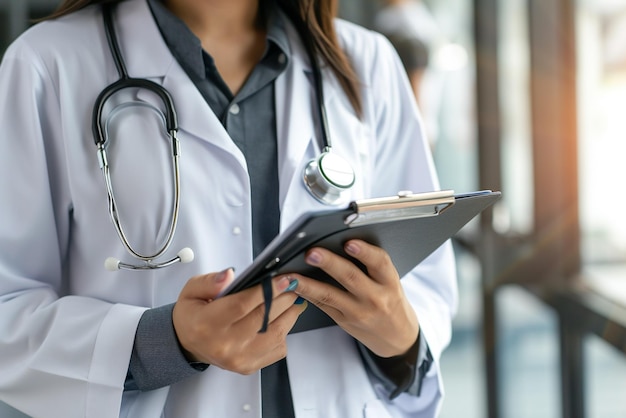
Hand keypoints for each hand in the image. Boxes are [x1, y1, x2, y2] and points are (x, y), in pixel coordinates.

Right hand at [172, 269, 306, 373]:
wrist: (189, 343)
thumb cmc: (193, 315)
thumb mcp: (192, 290)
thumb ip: (210, 281)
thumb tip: (229, 275)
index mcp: (207, 324)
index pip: (242, 305)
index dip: (266, 290)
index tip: (282, 279)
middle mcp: (224, 345)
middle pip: (263, 319)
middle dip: (283, 298)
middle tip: (292, 285)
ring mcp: (238, 359)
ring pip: (275, 335)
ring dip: (289, 314)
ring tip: (291, 299)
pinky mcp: (249, 366)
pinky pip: (277, 349)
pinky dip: (285, 331)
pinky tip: (282, 318)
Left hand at [291, 240, 418, 357]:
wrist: (397, 338)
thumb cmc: (391, 302)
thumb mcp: (391, 282)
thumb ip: (372, 266)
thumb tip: (341, 242)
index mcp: (390, 282)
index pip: (380, 263)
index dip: (364, 252)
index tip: (349, 242)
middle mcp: (375, 298)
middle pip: (350, 277)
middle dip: (329, 263)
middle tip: (312, 252)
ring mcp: (358, 311)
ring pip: (330, 295)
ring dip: (308, 283)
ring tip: (292, 275)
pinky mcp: (344, 320)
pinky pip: (322, 305)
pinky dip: (307, 293)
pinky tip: (294, 286)